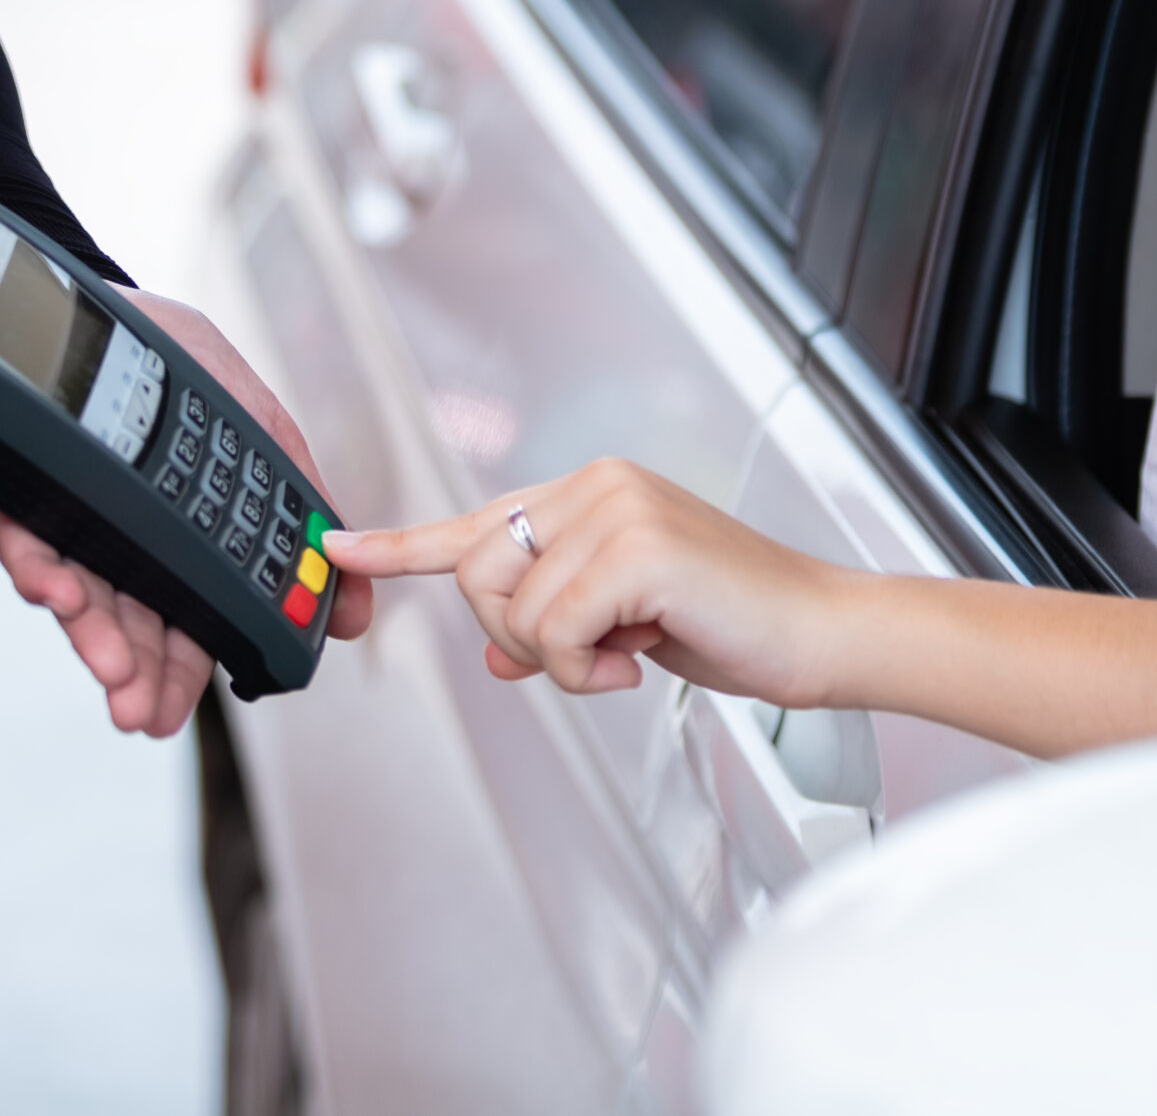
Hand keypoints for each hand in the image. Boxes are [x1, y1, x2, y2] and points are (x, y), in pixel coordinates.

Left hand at [0, 287, 372, 736]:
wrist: (75, 291)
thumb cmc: (162, 348)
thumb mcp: (256, 420)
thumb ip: (302, 500)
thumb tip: (356, 607)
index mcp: (171, 525)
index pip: (185, 610)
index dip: (188, 662)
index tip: (193, 703)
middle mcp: (107, 528)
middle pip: (128, 617)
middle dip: (140, 671)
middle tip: (145, 714)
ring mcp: (52, 508)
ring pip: (74, 587)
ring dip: (95, 636)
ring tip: (116, 673)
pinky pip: (18, 529)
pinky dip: (39, 562)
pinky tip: (58, 586)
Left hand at [321, 458, 857, 706]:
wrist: (817, 632)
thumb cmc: (737, 621)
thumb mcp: (628, 625)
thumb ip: (557, 624)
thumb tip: (498, 652)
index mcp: (593, 491)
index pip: (477, 518)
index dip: (402, 542)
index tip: (339, 548)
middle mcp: (598, 485)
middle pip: (477, 571)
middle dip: (519, 633)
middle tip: (593, 653)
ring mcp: (617, 509)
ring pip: (513, 609)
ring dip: (563, 660)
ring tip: (628, 654)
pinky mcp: (636, 549)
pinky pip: (555, 634)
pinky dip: (586, 671)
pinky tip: (640, 661)